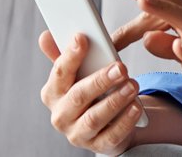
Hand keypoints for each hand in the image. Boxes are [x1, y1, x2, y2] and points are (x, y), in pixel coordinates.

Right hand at [38, 31, 143, 156]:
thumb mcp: (78, 73)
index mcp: (52, 93)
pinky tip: (136, 107)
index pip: (59, 73)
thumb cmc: (90, 92)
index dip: (70, 56)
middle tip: (121, 67)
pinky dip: (125, 121)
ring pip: (94, 118)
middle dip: (100, 80)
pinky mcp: (98, 146)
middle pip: (78, 97)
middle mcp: (61, 116)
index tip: (82, 38)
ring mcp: (77, 134)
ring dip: (115, 101)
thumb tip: (45, 36)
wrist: (105, 124)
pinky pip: (111, 135)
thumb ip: (65, 55)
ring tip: (132, 85)